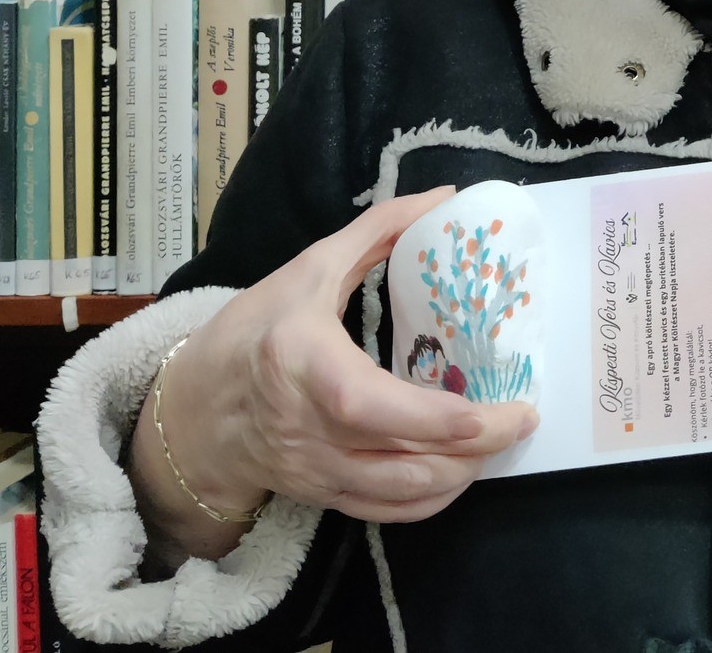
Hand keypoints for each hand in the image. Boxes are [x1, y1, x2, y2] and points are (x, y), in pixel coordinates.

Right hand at [133, 186, 537, 557]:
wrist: (191, 409)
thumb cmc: (253, 329)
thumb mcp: (308, 269)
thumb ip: (378, 231)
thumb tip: (443, 199)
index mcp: (301, 362)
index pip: (369, 405)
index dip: (432, 418)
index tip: (486, 410)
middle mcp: (308, 427)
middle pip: (402, 460)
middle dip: (473, 448)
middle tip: (520, 418)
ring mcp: (315, 469)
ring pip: (401, 494)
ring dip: (460, 475)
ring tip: (499, 441)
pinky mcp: (321, 495)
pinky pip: (386, 512)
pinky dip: (431, 499)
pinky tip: (460, 472)